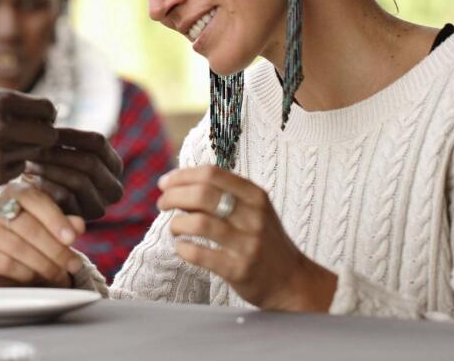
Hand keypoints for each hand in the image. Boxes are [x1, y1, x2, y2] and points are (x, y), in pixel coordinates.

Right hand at [0, 88, 57, 194]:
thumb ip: (10, 105)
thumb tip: (46, 112)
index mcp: (0, 99)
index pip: (47, 108)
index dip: (46, 116)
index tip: (39, 121)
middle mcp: (2, 123)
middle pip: (48, 134)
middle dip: (42, 137)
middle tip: (27, 139)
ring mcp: (0, 151)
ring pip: (33, 153)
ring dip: (22, 152)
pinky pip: (18, 169)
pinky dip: (9, 167)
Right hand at [0, 180, 85, 287]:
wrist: (5, 259)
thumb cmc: (32, 236)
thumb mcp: (52, 226)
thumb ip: (65, 224)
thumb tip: (78, 225)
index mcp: (15, 191)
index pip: (34, 200)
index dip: (55, 219)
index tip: (72, 238)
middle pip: (27, 226)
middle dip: (54, 248)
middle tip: (72, 264)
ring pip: (16, 246)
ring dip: (42, 263)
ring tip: (58, 273)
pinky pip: (4, 263)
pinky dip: (25, 272)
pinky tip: (36, 276)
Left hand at [23, 128, 123, 220]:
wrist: (37, 203)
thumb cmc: (49, 168)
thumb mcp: (61, 150)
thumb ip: (61, 137)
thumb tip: (48, 117)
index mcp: (114, 165)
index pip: (97, 143)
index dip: (70, 134)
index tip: (45, 130)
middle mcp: (114, 188)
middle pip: (89, 162)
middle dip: (58, 152)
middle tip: (33, 146)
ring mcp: (100, 207)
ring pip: (79, 180)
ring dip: (50, 167)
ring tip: (28, 159)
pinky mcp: (82, 220)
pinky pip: (65, 197)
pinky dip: (46, 185)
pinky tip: (28, 178)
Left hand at [158, 166, 336, 311]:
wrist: (291, 280)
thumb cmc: (263, 239)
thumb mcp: (254, 208)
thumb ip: (224, 193)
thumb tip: (178, 183)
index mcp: (255, 195)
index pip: (211, 173)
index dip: (181, 176)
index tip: (165, 183)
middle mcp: (253, 216)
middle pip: (202, 195)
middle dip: (173, 197)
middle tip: (162, 204)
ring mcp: (247, 244)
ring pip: (198, 223)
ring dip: (176, 223)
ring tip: (175, 228)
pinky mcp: (239, 270)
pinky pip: (200, 254)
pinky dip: (183, 249)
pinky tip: (181, 247)